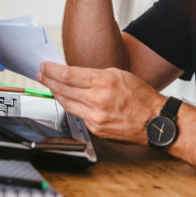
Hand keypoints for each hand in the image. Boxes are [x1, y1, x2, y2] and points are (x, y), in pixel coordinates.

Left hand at [36, 62, 164, 144]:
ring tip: (49, 85)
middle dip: (48, 80)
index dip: (52, 70)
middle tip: (40, 74)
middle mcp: (98, 100)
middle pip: (63, 89)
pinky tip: (67, 100)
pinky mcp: (96, 129)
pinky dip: (71, 106)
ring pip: (66, 103)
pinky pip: (78, 115)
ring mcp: (95, 117)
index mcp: (104, 82)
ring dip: (55, 93)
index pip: (69, 75)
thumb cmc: (140, 96)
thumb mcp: (119, 75)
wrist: (154, 121)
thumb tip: (74, 75)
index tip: (44, 67)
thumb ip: (95, 75)